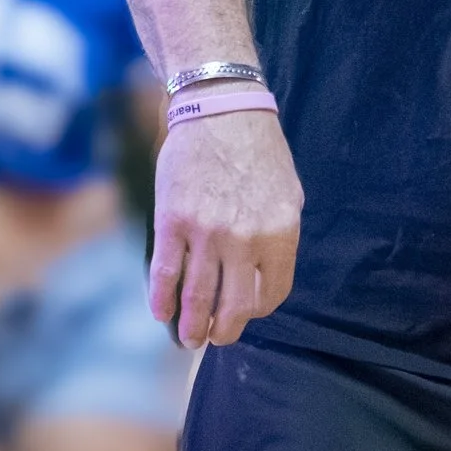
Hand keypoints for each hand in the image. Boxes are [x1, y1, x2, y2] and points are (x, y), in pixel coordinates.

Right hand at [149, 111, 303, 348]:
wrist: (219, 111)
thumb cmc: (259, 154)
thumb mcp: (288, 196)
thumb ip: (279, 239)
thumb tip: (264, 278)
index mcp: (280, 234)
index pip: (271, 294)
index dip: (258, 310)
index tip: (247, 312)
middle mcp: (245, 239)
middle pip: (234, 306)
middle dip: (224, 331)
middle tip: (216, 339)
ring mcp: (206, 233)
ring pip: (197, 296)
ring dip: (192, 326)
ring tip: (190, 339)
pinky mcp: (172, 222)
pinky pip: (166, 273)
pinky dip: (161, 300)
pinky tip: (161, 313)